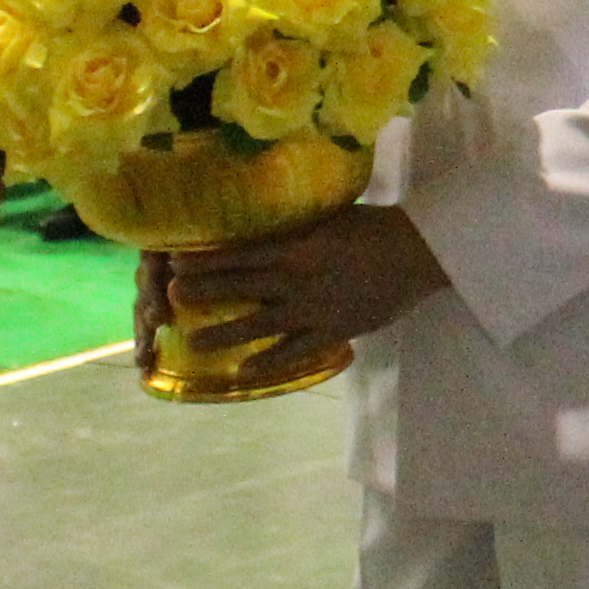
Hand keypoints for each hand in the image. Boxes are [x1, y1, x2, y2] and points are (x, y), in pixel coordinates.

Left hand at [140, 206, 448, 380]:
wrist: (419, 253)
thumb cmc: (374, 227)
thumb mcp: (330, 217)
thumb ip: (295, 228)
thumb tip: (261, 224)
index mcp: (297, 246)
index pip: (240, 253)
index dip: (206, 260)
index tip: (175, 262)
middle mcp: (297, 279)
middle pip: (240, 288)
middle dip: (203, 293)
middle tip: (170, 299)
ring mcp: (314, 309)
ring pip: (259, 324)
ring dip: (224, 333)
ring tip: (194, 341)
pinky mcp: (333, 331)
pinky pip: (295, 351)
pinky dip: (269, 362)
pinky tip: (245, 371)